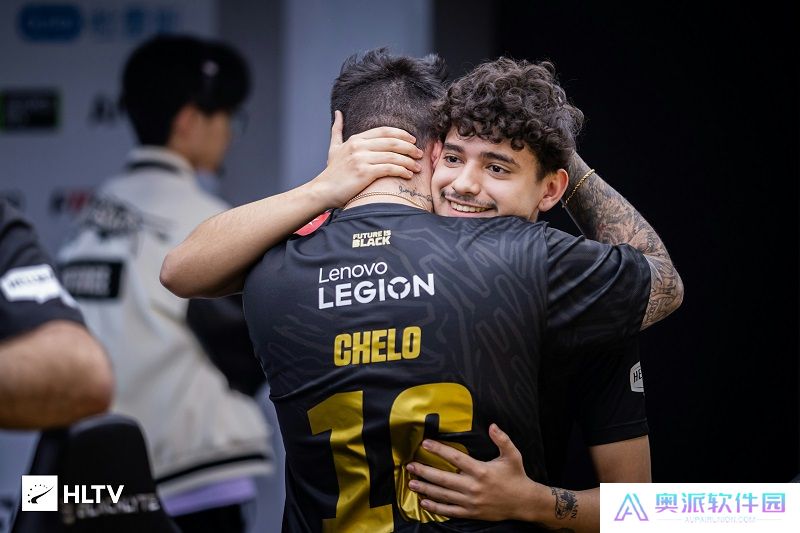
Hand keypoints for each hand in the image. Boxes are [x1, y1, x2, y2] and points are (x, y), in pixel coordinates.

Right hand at [310, 110, 423, 206]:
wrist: (323, 190)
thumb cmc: (331, 172)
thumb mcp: (334, 147)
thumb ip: (337, 130)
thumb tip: (338, 113)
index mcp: (356, 139)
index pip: (385, 131)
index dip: (401, 134)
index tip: (413, 141)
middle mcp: (359, 146)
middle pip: (392, 142)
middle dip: (409, 148)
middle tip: (419, 154)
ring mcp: (361, 159)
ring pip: (393, 156)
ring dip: (409, 161)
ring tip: (417, 167)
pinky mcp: (364, 173)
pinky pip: (389, 168)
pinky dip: (402, 170)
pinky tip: (408, 174)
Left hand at [406, 424, 543, 521]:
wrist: (524, 503)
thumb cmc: (516, 477)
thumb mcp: (513, 455)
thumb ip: (502, 439)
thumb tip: (492, 425)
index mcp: (481, 470)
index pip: (455, 458)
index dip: (439, 450)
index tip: (425, 444)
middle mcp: (473, 486)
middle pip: (443, 478)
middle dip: (425, 471)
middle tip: (410, 466)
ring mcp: (470, 501)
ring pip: (443, 495)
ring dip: (426, 489)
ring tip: (411, 483)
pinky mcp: (471, 512)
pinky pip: (449, 510)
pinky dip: (435, 507)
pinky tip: (424, 502)